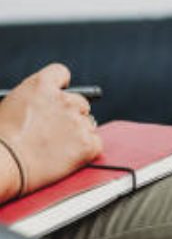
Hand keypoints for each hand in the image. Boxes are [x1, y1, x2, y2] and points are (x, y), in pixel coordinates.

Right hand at [0, 63, 101, 201]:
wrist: (3, 164)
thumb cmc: (1, 140)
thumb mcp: (10, 105)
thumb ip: (33, 100)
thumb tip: (44, 106)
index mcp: (41, 85)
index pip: (61, 73)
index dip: (61, 86)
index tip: (60, 95)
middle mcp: (64, 100)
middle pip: (80, 102)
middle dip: (71, 115)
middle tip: (58, 131)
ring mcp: (77, 121)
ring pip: (88, 124)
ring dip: (78, 134)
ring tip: (56, 148)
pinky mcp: (87, 144)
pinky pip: (96, 143)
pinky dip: (86, 151)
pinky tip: (67, 157)